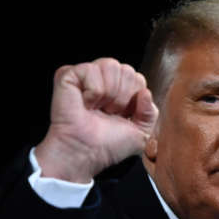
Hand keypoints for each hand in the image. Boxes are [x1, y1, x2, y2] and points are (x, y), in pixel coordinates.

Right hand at [35, 58, 158, 182]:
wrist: (86, 153)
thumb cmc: (109, 145)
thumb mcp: (141, 133)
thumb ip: (150, 113)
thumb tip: (145, 92)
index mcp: (120, 89)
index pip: (138, 78)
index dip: (134, 98)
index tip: (122, 116)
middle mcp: (103, 79)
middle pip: (127, 70)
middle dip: (123, 96)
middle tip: (108, 113)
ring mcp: (85, 76)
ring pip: (111, 65)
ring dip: (109, 93)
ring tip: (98, 108)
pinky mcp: (68, 75)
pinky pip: (91, 70)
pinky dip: (93, 91)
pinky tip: (85, 103)